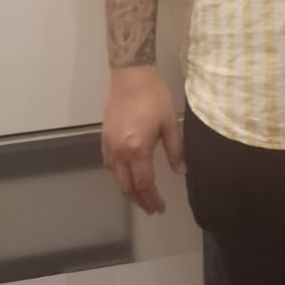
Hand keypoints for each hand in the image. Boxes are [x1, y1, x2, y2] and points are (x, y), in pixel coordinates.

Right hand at [101, 65, 183, 213]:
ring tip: (140, 196)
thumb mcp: (170, 123)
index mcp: (137, 149)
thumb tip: (181, 172)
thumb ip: (175, 150)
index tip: (159, 208)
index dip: (152, 199)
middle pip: (126, 186)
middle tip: (150, 208)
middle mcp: (119, 152)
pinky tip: (125, 176)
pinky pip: (108, 165)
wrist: (131, 76)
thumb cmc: (154, 97)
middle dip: (139, 200)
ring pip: (115, 177)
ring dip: (127, 190)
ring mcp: (108, 145)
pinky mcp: (103, 137)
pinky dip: (117, 176)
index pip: (144, 184)